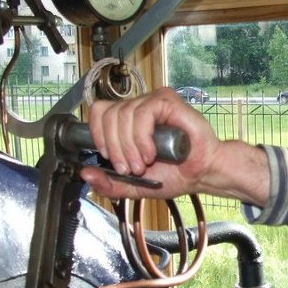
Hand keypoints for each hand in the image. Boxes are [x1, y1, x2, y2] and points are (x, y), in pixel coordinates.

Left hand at [82, 87, 268, 204]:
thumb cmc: (175, 175)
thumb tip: (85, 173)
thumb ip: (109, 184)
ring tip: (144, 162)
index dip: (99, 136)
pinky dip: (142, 136)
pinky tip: (152, 152)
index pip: (99, 112)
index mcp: (128, 121)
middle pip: (108, 115)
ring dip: (129, 146)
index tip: (111, 158)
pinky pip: (143, 112)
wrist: (202, 174)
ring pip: (123, 114)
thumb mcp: (133, 186)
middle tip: (130, 167)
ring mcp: (153, 102)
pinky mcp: (168, 100)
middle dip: (115, 147)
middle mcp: (139, 107)